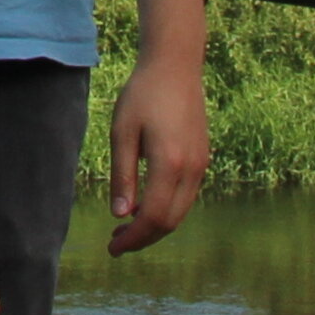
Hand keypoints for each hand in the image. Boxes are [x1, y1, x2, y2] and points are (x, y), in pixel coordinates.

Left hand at [103, 51, 209, 254]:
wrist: (176, 66)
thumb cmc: (143, 95)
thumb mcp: (122, 133)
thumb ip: (122, 176)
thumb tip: (120, 216)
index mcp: (170, 163)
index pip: (152, 217)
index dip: (132, 239)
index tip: (111, 248)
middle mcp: (192, 169)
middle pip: (170, 221)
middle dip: (143, 238)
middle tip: (115, 243)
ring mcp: (201, 165)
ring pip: (180, 211)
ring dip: (154, 226)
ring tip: (125, 228)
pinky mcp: (202, 159)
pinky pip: (186, 196)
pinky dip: (166, 209)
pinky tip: (143, 205)